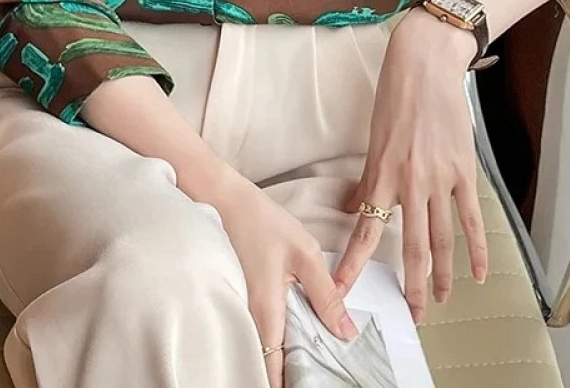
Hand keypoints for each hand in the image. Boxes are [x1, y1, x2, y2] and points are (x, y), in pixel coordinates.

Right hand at [210, 171, 357, 387]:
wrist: (224, 199)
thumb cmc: (261, 221)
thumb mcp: (304, 253)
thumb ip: (326, 295)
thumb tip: (346, 331)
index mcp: (265, 311)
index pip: (273, 369)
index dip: (288, 386)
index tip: (311, 385)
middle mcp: (247, 317)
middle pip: (267, 364)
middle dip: (289, 375)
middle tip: (318, 373)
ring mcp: (240, 309)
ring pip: (262, 348)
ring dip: (283, 358)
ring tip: (311, 359)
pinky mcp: (240, 298)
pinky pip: (258, 330)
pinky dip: (275, 338)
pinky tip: (295, 332)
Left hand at [333, 9, 487, 323]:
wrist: (426, 65)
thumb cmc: (395, 96)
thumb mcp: (374, 137)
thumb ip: (368, 177)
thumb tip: (357, 207)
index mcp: (381, 173)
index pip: (365, 230)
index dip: (353, 263)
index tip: (342, 289)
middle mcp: (409, 182)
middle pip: (411, 246)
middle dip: (410, 284)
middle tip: (410, 314)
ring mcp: (440, 178)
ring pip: (442, 239)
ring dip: (442, 274)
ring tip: (439, 300)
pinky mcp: (464, 171)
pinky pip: (471, 218)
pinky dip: (478, 248)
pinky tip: (477, 272)